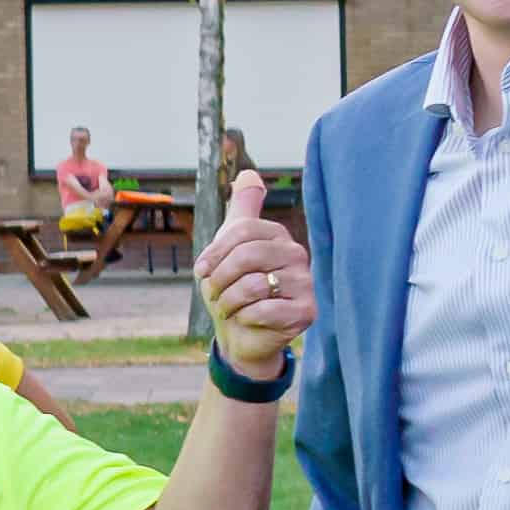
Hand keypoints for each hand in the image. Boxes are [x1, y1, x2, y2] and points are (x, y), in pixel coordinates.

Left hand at [190, 173, 307, 372]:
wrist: (241, 336)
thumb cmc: (233, 289)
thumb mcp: (230, 245)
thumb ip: (241, 209)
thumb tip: (249, 173)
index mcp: (277, 236)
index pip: (242, 231)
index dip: (214, 253)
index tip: (202, 271)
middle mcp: (297, 255)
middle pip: (247, 256)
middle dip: (219, 279)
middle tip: (215, 293)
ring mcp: (305, 283)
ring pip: (252, 286)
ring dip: (228, 302)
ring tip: (230, 308)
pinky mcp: (307, 311)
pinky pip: (263, 310)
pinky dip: (244, 318)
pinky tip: (248, 320)